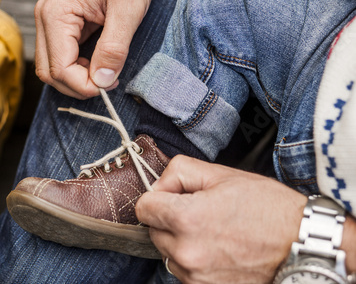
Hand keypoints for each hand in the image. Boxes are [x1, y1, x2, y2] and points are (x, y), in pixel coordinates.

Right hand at [34, 0, 155, 98]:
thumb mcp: (128, 9)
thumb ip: (114, 48)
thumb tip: (103, 82)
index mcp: (56, 15)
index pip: (59, 69)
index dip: (84, 86)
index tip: (110, 86)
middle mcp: (45, 17)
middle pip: (48, 72)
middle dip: (77, 86)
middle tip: (107, 83)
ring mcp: (48, 18)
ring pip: (51, 65)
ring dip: (75, 77)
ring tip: (103, 72)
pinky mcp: (57, 20)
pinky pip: (57, 53)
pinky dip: (74, 65)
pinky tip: (95, 62)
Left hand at [136, 155, 306, 283]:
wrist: (302, 245)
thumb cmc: (268, 208)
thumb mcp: (222, 174)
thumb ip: (180, 172)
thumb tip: (159, 184)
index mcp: (186, 218)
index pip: (143, 208)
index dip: (157, 197)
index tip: (172, 196)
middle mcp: (186, 252)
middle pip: (154, 230)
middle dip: (170, 219)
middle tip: (200, 212)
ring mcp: (195, 275)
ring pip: (167, 252)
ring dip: (180, 241)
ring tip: (213, 231)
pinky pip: (183, 270)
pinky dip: (193, 259)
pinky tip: (218, 249)